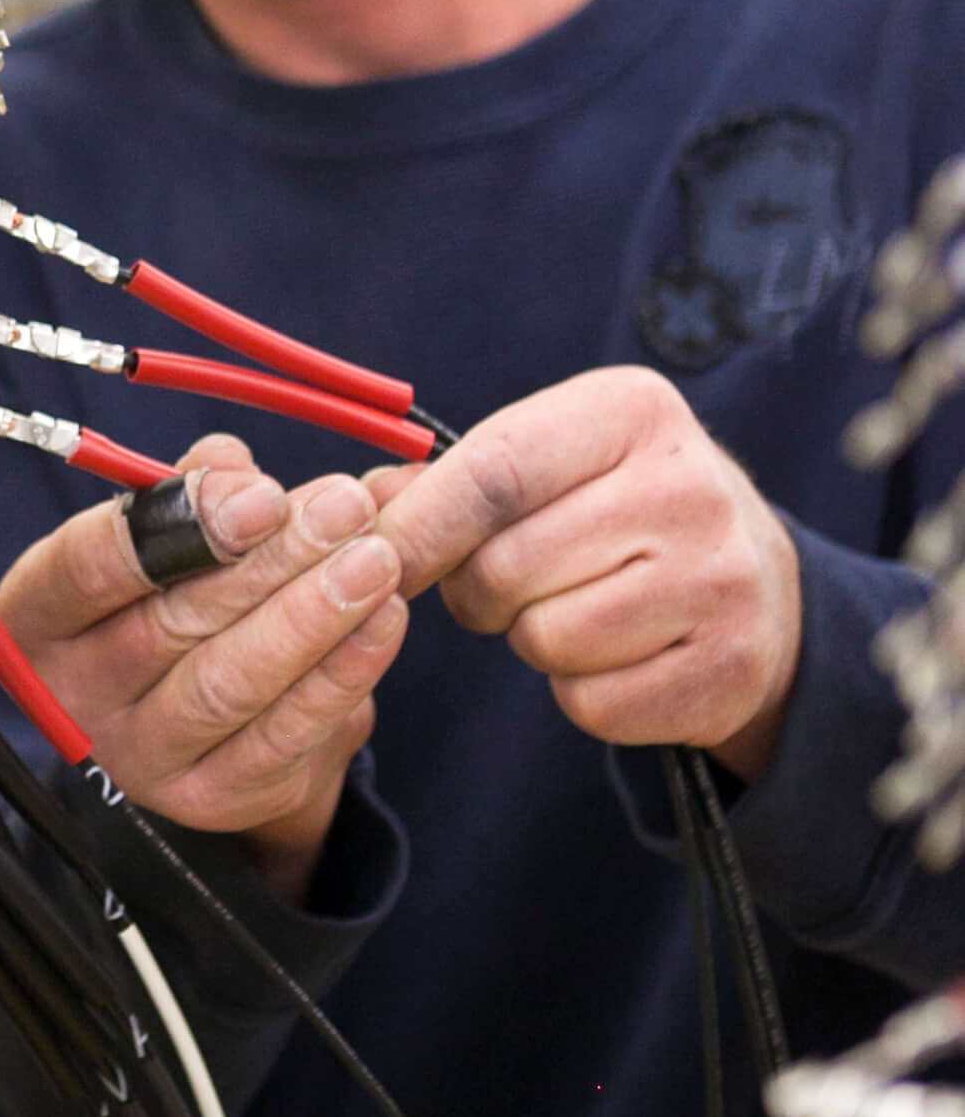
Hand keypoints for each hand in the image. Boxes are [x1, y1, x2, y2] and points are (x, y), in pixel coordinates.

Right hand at [0, 434, 409, 899]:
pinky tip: (384, 619)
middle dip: (270, 562)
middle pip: (169, 625)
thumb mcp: (169, 531)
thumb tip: (236, 469)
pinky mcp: (211, 799)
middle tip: (345, 510)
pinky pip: (282, 737)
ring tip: (377, 559)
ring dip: (311, 617)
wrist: (197, 716)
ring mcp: (137, 757)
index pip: (87, 567)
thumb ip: (199, 489)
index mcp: (40, 612)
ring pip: (228, 685)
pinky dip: (341, 675)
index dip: (180, 526)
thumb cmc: (174, 593)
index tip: (264, 495)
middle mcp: (72, 694)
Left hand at [369, 367, 802, 776]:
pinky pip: (591, 704)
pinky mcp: (728, 668)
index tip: (372, 559)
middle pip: (507, 569)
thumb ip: (452, 479)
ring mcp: (720, 582)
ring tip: (573, 608)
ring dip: (533, 639)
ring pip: (545, 640)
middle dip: (478, 591)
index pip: (494, 474)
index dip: (419, 527)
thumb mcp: (553, 459)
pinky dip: (581, 691)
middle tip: (508, 584)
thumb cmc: (618, 509)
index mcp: (634, 412)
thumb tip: (357, 508)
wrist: (760, 584)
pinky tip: (618, 654)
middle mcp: (690, 488)